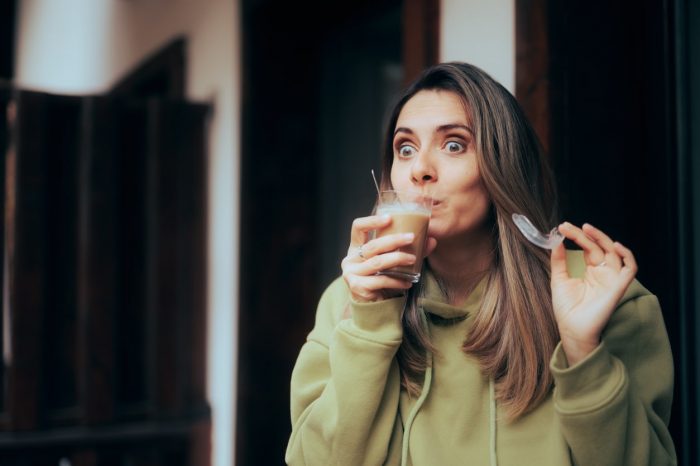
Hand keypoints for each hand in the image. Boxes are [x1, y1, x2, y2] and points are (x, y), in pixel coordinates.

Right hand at [342, 214, 436, 302]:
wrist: (375, 308)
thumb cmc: (383, 280)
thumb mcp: (393, 262)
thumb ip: (409, 250)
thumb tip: (432, 240)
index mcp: (356, 248)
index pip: (358, 228)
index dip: (372, 221)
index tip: (390, 218)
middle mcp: (350, 259)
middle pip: (372, 246)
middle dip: (394, 240)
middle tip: (412, 238)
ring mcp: (351, 274)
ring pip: (377, 263)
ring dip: (397, 259)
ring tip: (413, 259)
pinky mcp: (357, 287)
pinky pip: (380, 280)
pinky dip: (396, 280)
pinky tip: (408, 281)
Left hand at [550, 222, 636, 364]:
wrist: (572, 329)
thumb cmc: (567, 309)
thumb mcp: (559, 280)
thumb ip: (559, 261)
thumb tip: (556, 242)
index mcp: (590, 271)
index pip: (587, 247)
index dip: (576, 236)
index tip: (562, 228)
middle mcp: (602, 272)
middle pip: (598, 246)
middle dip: (584, 234)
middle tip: (567, 227)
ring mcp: (611, 278)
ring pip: (614, 252)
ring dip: (602, 238)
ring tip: (586, 229)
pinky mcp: (618, 286)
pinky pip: (630, 268)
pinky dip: (627, 255)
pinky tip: (614, 246)